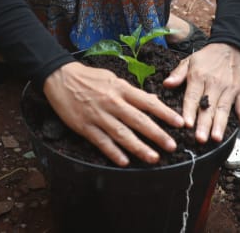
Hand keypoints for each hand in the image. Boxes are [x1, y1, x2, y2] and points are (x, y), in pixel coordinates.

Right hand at [42, 61, 184, 166]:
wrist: (60, 77)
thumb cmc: (89, 78)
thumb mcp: (113, 78)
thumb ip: (131, 91)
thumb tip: (151, 99)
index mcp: (121, 88)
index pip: (147, 102)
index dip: (165, 113)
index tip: (179, 122)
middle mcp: (112, 102)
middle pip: (138, 120)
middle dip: (157, 134)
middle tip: (172, 146)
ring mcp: (98, 115)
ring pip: (122, 134)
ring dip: (139, 148)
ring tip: (154, 158)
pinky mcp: (85, 126)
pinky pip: (102, 142)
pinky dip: (113, 152)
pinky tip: (124, 162)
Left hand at [163, 42, 239, 143]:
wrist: (230, 46)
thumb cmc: (207, 57)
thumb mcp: (189, 61)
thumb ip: (178, 74)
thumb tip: (166, 84)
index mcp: (199, 76)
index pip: (193, 96)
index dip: (189, 111)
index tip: (186, 124)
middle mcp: (215, 84)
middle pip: (208, 106)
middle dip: (204, 124)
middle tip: (200, 139)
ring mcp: (230, 89)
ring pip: (224, 109)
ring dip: (220, 125)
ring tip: (216, 138)